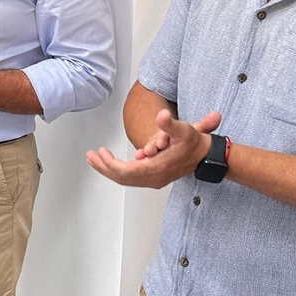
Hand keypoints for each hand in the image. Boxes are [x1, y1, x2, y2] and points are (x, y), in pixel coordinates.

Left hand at [86, 109, 222, 187]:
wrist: (205, 156)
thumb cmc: (193, 143)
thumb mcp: (184, 130)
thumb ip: (171, 124)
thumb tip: (162, 115)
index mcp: (158, 168)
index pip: (128, 171)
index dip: (112, 164)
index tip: (100, 153)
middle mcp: (154, 178)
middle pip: (122, 178)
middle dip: (104, 167)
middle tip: (89, 156)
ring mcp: (153, 179)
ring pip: (125, 179)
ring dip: (108, 169)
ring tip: (93, 158)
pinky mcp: (153, 177)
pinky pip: (130, 177)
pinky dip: (117, 170)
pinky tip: (108, 161)